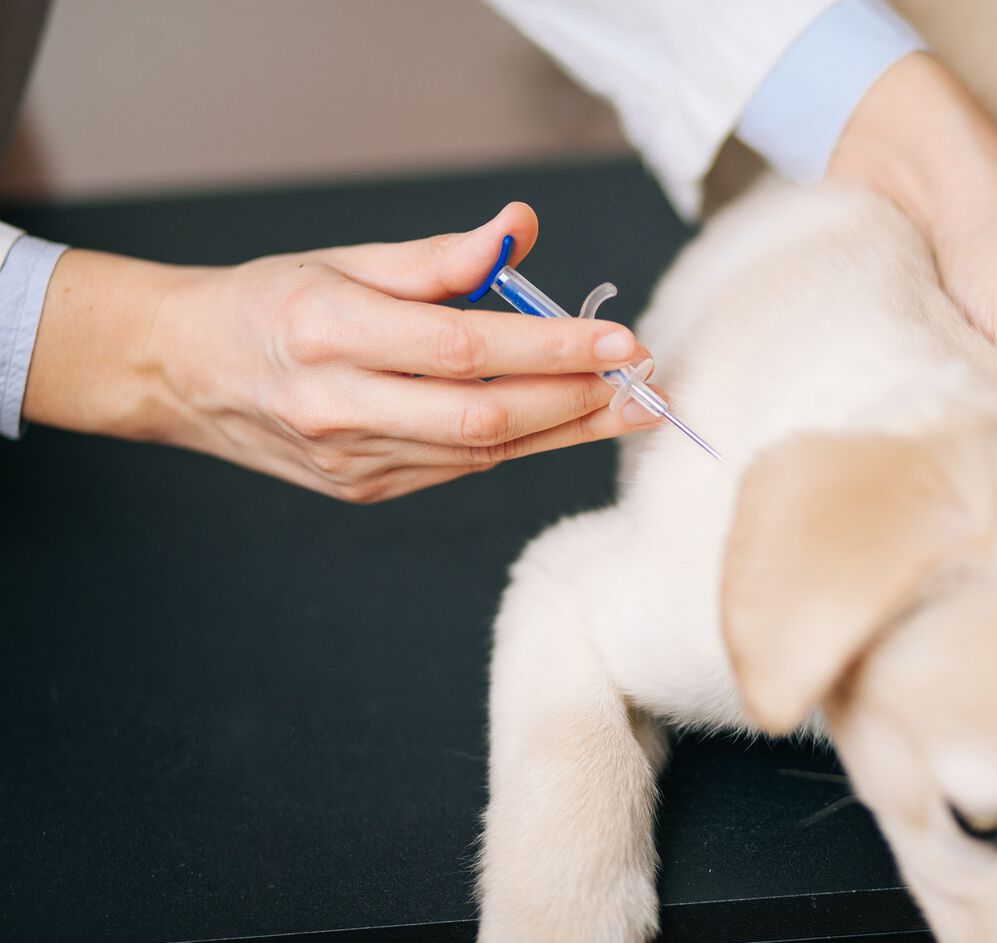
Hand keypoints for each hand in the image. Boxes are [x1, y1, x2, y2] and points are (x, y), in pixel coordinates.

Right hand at [24, 202, 661, 501]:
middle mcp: (337, 406)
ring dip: (563, 429)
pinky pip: (460, 467)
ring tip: (626, 403)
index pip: (463, 347)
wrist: (188, 375)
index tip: (623, 340)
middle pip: (483, 417)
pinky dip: (518, 444)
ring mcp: (352, 460)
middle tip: (642, 379)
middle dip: (575, 400)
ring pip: (481, 453)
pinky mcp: (365, 491)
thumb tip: (520, 231)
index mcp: (325, 332)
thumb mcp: (342, 260)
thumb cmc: (271, 304)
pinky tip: (561, 420)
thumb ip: (437, 259)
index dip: (551, 346)